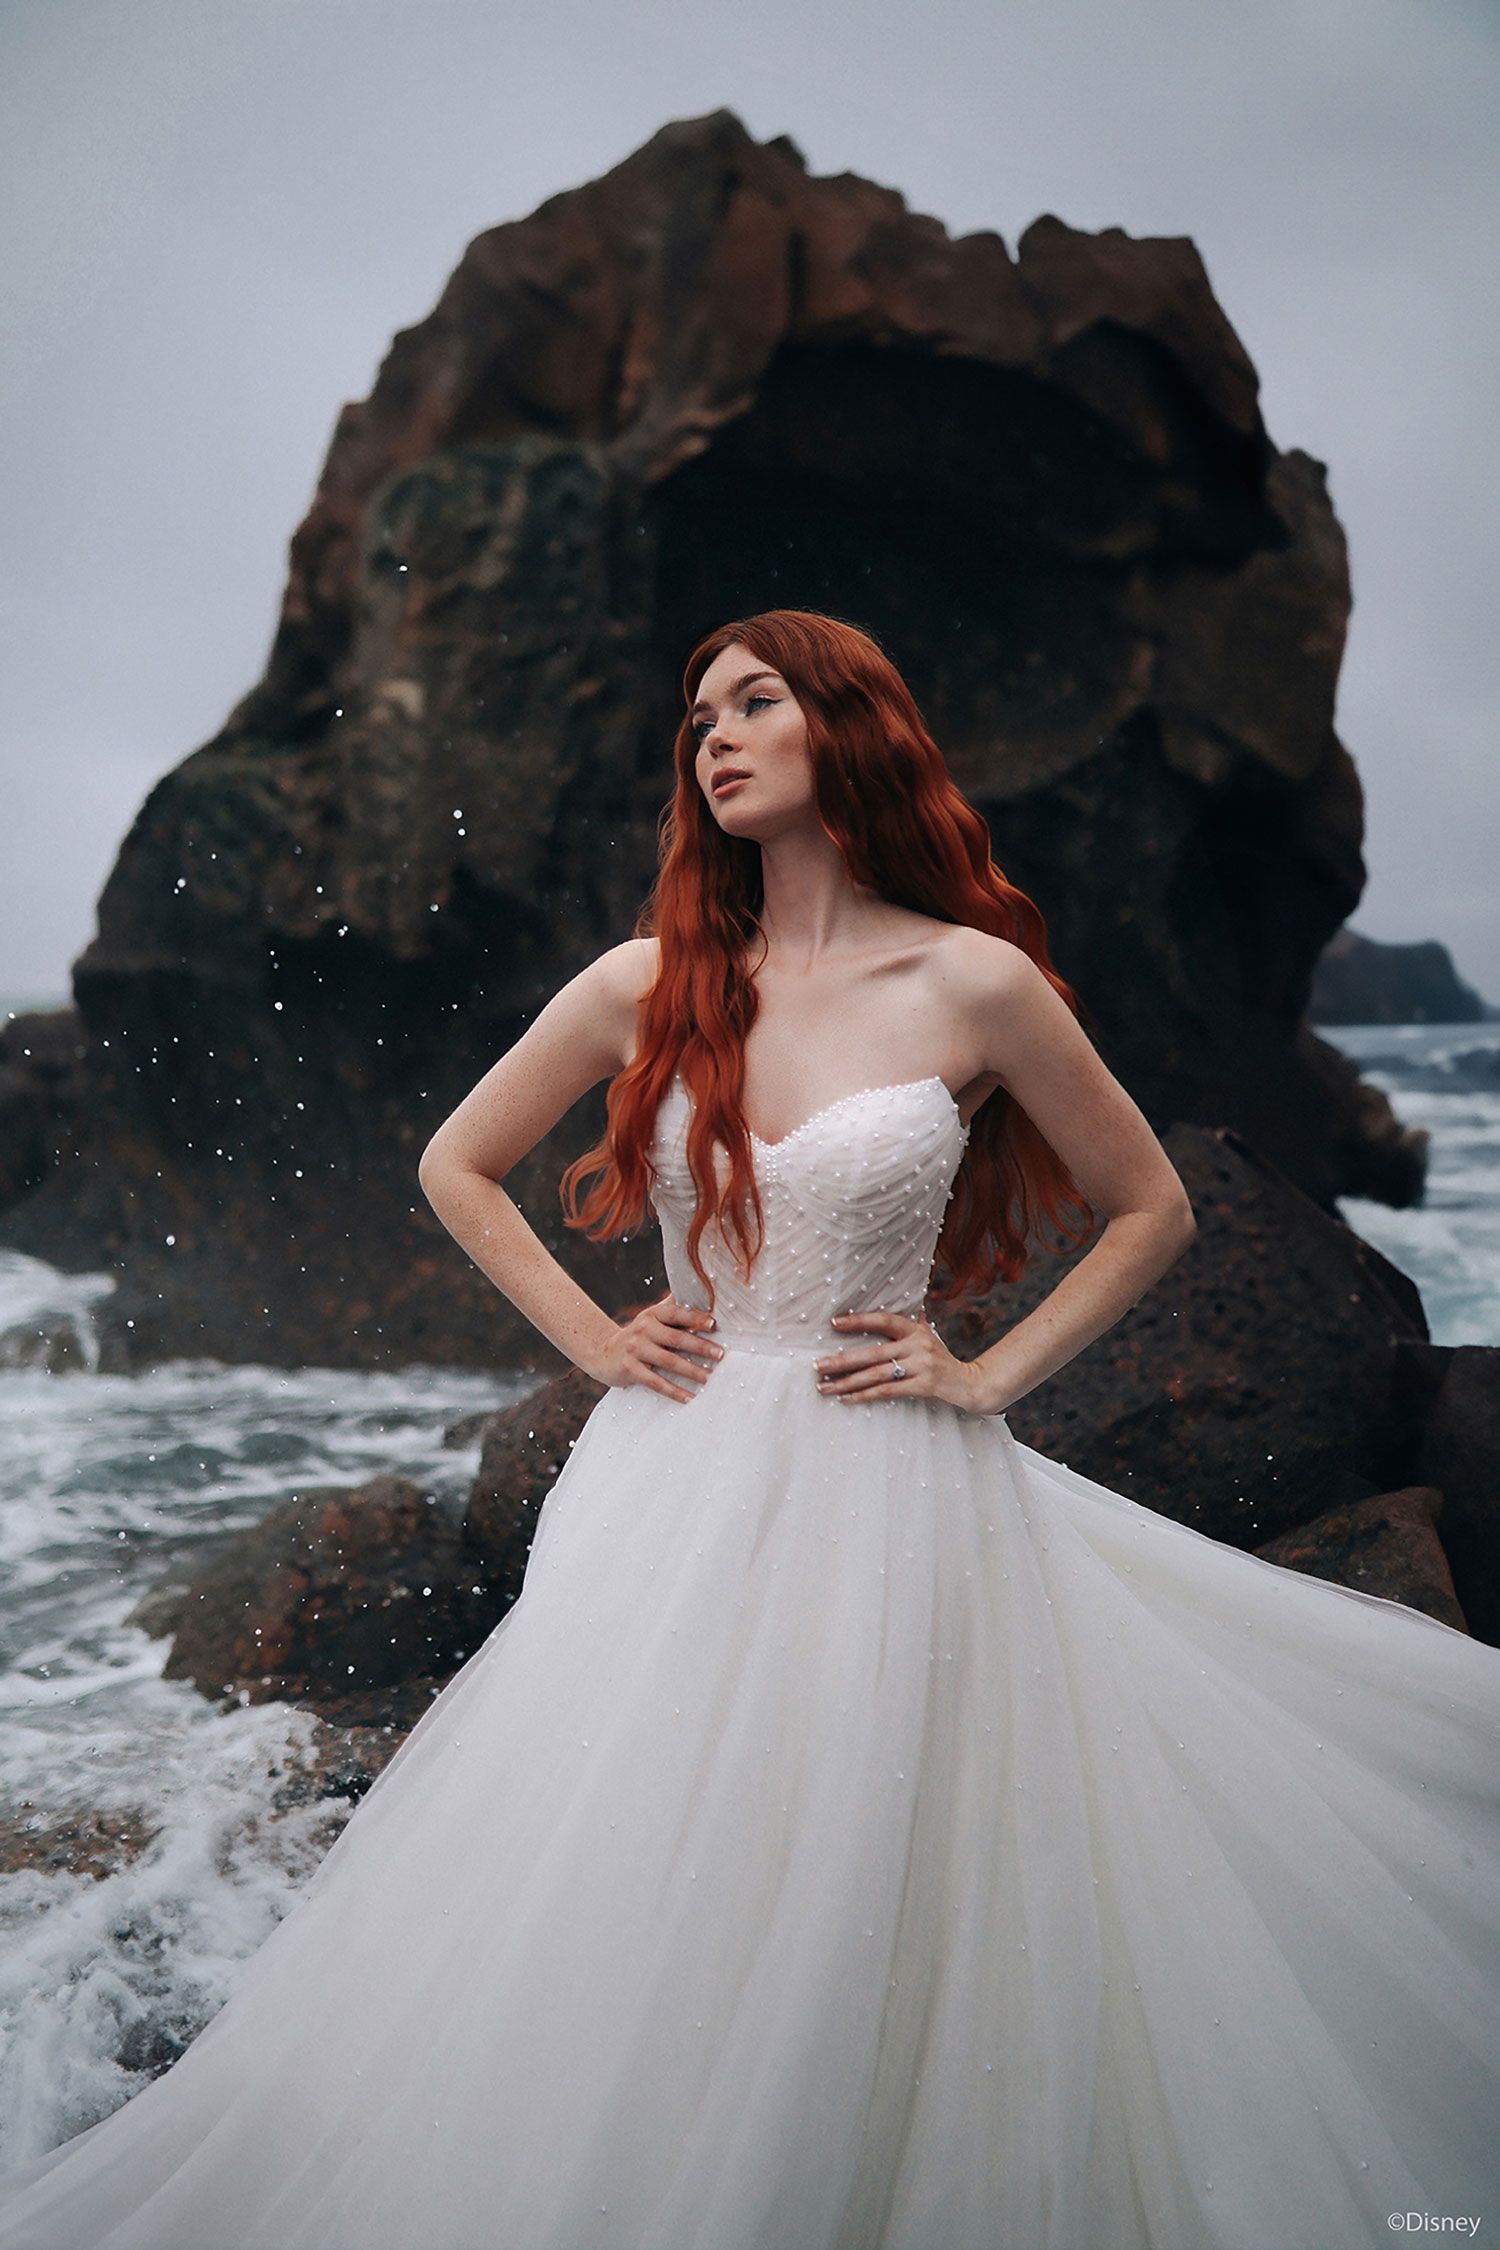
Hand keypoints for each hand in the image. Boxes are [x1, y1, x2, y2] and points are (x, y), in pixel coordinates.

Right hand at [593, 1293, 723, 1403]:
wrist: (602, 1353)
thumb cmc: (638, 1335)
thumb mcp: (651, 1318)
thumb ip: (672, 1307)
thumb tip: (699, 1290)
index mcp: (652, 1315)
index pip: (676, 1314)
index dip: (695, 1318)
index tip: (713, 1324)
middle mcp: (643, 1329)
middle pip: (676, 1338)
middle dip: (700, 1347)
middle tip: (721, 1354)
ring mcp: (635, 1350)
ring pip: (668, 1361)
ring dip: (691, 1371)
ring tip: (709, 1378)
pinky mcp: (629, 1369)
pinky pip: (655, 1382)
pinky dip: (673, 1391)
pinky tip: (689, 1398)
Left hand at [813, 1308, 994, 1413]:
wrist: (972, 1385)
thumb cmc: (944, 1362)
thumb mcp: (930, 1339)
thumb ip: (915, 1325)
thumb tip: (910, 1305)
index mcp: (915, 1330)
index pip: (884, 1320)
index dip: (858, 1320)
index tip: (833, 1323)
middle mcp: (918, 1345)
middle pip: (872, 1352)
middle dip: (841, 1360)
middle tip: (817, 1365)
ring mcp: (921, 1366)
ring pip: (875, 1374)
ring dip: (846, 1382)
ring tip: (824, 1387)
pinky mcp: (924, 1386)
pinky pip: (887, 1391)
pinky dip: (864, 1396)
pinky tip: (847, 1399)